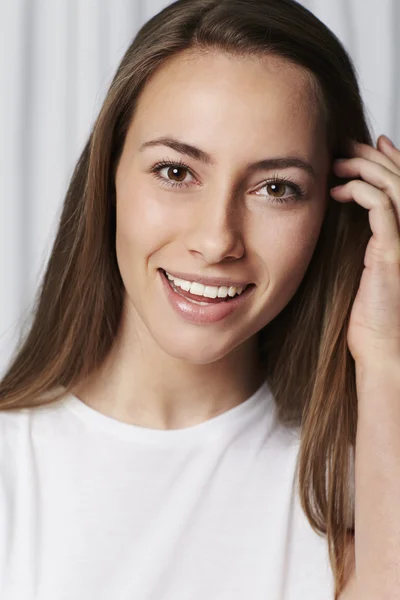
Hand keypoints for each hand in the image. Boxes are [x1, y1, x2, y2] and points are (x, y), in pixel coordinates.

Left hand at [330, 135, 399, 369]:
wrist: (381, 346)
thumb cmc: (370, 313)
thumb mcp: (366, 267)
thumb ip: (365, 238)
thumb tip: (347, 210)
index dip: (388, 160)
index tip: (363, 146)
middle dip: (373, 156)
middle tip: (345, 146)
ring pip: (394, 186)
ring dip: (365, 168)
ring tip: (338, 164)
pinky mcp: (393, 252)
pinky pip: (382, 208)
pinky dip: (362, 191)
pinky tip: (340, 192)